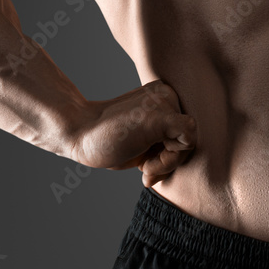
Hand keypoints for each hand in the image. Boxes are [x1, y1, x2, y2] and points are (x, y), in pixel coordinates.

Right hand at [68, 80, 196, 186]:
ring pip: (190, 140)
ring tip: (143, 169)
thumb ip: (165, 141)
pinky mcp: (161, 116)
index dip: (171, 154)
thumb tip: (189, 154)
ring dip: (168, 164)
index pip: (184, 129)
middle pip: (189, 135)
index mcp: (163, 97)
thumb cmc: (109, 141)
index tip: (148, 171)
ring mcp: (165, 103)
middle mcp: (167, 95)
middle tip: (146, 172)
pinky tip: (146, 167)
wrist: (79, 134)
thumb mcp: (143, 142)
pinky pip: (189, 137)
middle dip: (170, 161)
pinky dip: (171, 159)